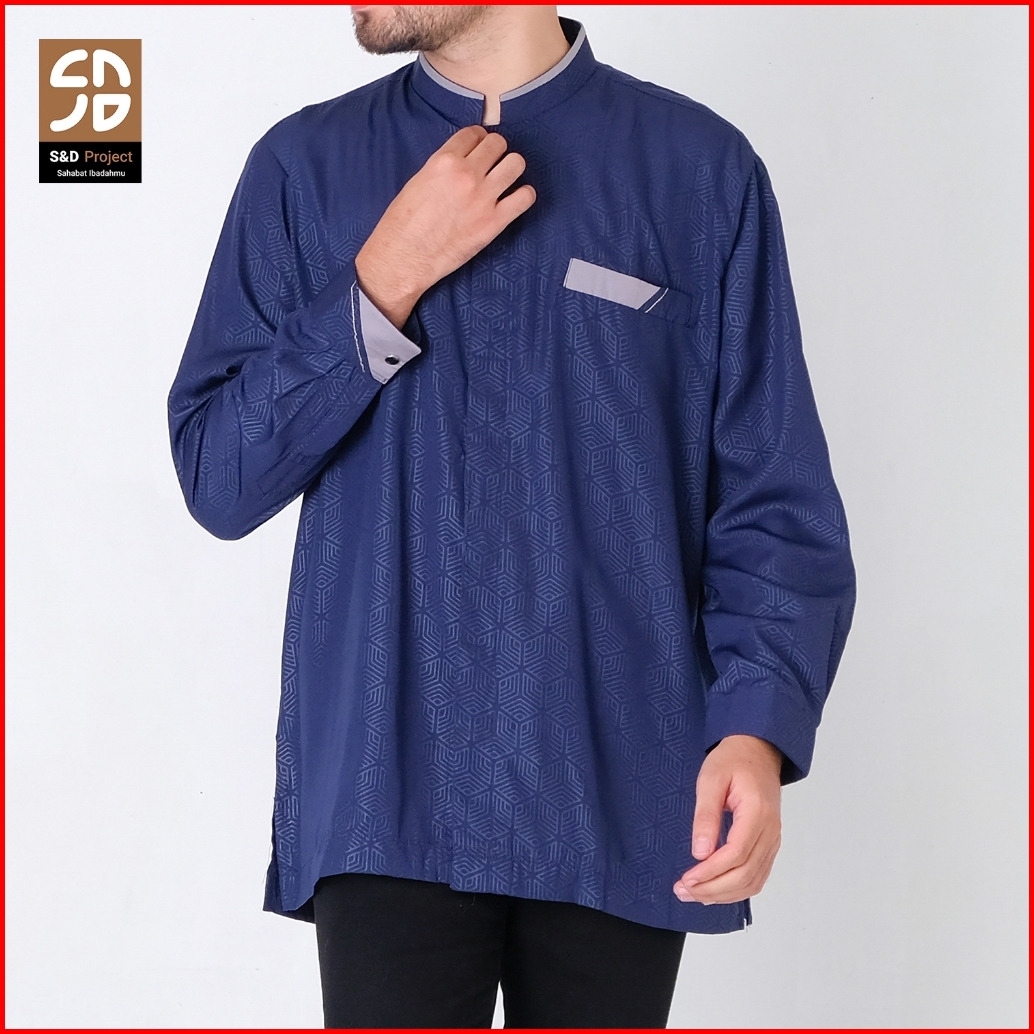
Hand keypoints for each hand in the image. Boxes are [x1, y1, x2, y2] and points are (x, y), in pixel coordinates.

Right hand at [354, 124, 535, 327]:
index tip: (479, 148)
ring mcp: (483, 198)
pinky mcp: (494, 222)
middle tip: (492, 165)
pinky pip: (525, 198)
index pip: (473, 134)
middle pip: (497, 144)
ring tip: (505, 179)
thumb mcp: (418, 181)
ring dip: (512, 168)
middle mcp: (466, 174)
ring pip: (516, 164)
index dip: (478, 139)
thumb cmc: (403, 224)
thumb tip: (462, 164)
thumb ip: (443, 168)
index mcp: (443, 161)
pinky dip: (524, 195)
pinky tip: (516, 199)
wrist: (405, 257)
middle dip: (496, 152)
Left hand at [673, 734, 782, 904]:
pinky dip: (737, 889)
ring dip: (723, 894)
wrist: (756, 751)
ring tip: (694, 894)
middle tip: (683, 891)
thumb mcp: (710, 779)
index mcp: (757, 812)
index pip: (736, 854)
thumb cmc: (733, 760)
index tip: (687, 879)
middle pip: (745, 874)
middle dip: (713, 889)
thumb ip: (706, 816)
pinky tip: (715, 890)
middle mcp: (771, 830)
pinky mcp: (769, 844)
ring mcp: (773, 839)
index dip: (711, 872)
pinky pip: (757, 875)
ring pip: (753, 881)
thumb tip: (700, 852)